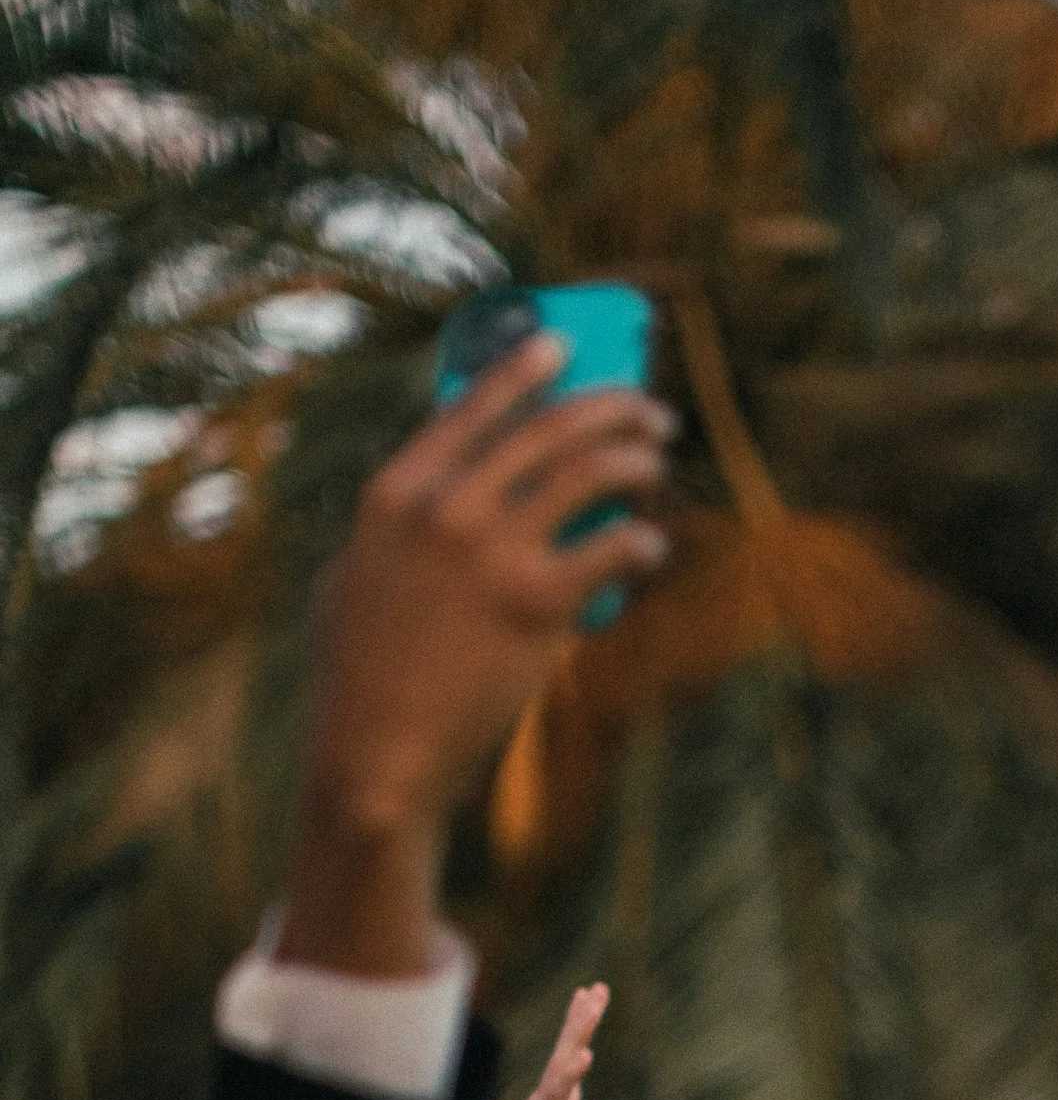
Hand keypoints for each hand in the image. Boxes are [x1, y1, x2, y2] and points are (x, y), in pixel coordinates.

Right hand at [275, 337, 672, 977]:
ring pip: (589, 476)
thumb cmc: (360, 676)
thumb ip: (400, 530)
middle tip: (647, 411)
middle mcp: (446, 508)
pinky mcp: (538, 606)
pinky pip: (610, 551)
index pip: (470, 405)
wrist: (377, 754)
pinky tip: (651, 545)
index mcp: (394, 492)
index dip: (523, 369)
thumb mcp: (356, 577)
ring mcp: (492, 553)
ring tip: (658, 462)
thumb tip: (445, 493)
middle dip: (609, 408)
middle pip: (546, 430)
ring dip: (635, 460)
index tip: (564, 345)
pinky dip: (640, 542)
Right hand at [519, 984, 628, 1099]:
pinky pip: (556, 1096)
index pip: (573, 1053)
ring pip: (560, 1063)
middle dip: (581, 1018)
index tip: (593, 992)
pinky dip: (569, 1075)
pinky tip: (584, 1053)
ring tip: (591, 1004)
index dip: (581, 1024)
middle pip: (566, 1050)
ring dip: (576, 1033)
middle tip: (597, 988)